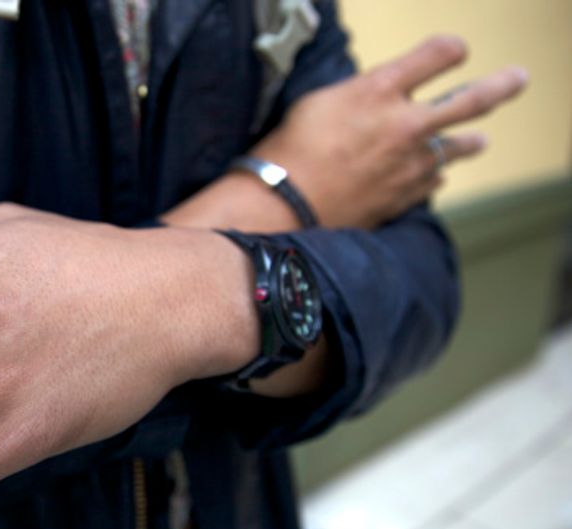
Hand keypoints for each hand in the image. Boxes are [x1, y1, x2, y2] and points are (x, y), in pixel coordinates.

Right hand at [253, 35, 526, 227]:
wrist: (283, 204)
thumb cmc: (290, 149)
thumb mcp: (319, 101)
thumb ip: (362, 94)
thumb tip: (382, 96)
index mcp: (380, 89)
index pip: (438, 54)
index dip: (450, 51)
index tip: (453, 53)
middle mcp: (406, 123)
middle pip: (473, 99)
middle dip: (501, 86)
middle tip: (518, 79)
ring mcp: (411, 162)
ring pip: (461, 146)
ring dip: (471, 140)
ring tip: (479, 140)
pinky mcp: (406, 195)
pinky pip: (435, 180)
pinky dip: (435, 174)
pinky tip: (433, 174)